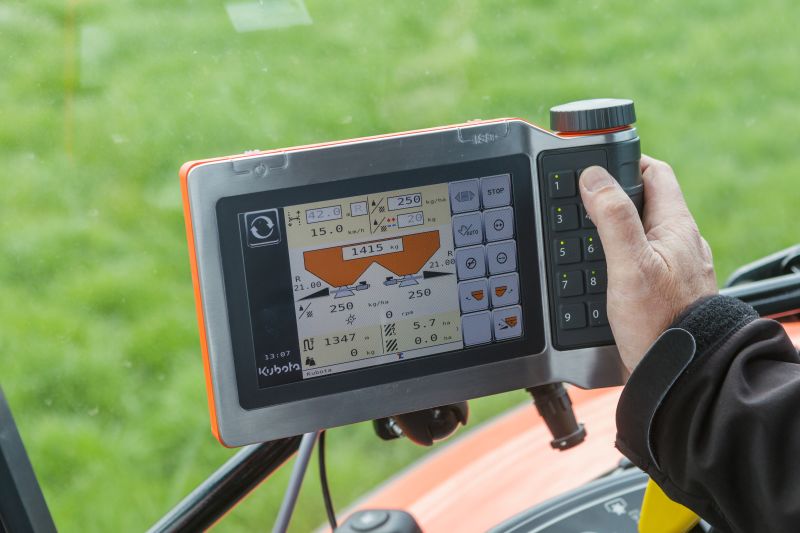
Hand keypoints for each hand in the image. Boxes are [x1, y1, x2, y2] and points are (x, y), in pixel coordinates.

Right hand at [579, 155, 717, 370]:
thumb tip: (594, 177)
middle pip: (642, 202)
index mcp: (676, 226)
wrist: (677, 373)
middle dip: (609, 199)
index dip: (623, 163)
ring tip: (580, 235)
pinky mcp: (662, 292)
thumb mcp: (630, 264)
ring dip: (609, 230)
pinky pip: (637, 261)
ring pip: (637, 233)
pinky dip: (614, 258)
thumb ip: (613, 218)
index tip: (593, 166)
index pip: (653, 173)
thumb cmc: (661, 323)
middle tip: (577, 202)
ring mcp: (672, 268)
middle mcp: (678, 243)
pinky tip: (597, 271)